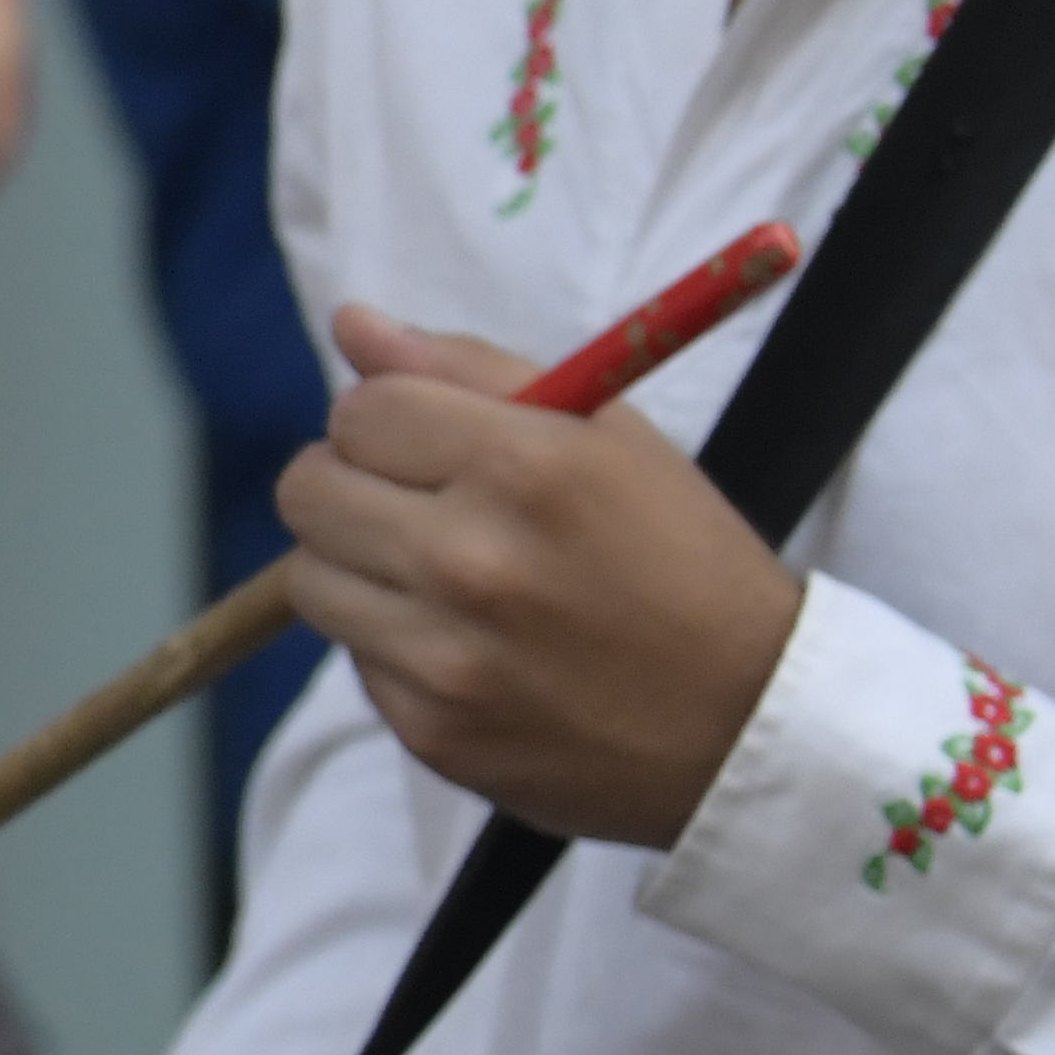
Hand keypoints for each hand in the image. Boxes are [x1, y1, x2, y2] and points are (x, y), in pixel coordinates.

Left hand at [280, 303, 802, 850]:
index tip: (427, 444)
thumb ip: (469, 369)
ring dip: (359, 568)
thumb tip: (351, 323)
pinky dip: (396, 646)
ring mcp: (445, 657)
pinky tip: (475, 647)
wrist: (748, 719)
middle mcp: (471, 562)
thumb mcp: (607, 435)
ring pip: (310, 579)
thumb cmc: (680, 556)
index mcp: (523, 468)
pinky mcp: (432, 731)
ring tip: (447, 578)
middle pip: (306, 490)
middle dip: (352, 484)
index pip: (359, 412)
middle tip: (418, 505)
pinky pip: (355, 661)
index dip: (387, 420)